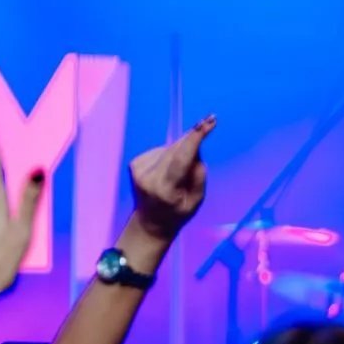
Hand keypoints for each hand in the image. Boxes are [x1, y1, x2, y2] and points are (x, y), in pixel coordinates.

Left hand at [129, 115, 214, 241]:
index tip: (208, 121)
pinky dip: (169, 156)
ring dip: (180, 154)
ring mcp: (138, 169)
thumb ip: (198, 175)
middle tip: (203, 141)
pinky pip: (160, 151)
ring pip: (169, 148)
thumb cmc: (177, 213)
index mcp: (165, 189)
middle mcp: (148, 176)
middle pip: (176, 149)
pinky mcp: (134, 163)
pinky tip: (167, 171)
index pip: (181, 157)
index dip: (195, 137)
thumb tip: (195, 149)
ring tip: (178, 174)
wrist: (150, 222)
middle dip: (192, 143)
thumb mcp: (196, 201)